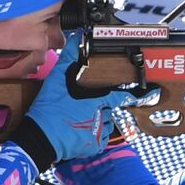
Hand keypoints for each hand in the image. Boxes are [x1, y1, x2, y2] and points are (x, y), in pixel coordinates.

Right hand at [12, 33, 135, 166]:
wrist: (40, 138)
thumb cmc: (49, 110)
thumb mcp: (56, 80)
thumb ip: (69, 58)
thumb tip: (76, 38)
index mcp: (96, 101)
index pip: (120, 96)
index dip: (132, 95)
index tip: (145, 94)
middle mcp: (101, 117)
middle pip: (108, 108)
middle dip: (100, 106)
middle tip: (82, 107)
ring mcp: (98, 133)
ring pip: (105, 123)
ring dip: (97, 120)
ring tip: (79, 119)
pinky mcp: (94, 146)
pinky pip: (101, 138)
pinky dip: (94, 134)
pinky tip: (80, 130)